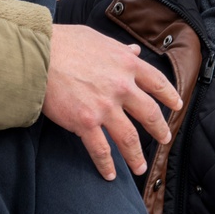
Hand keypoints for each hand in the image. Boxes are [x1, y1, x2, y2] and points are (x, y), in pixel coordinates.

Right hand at [43, 26, 179, 180]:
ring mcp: (105, 107)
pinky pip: (101, 150)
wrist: (37, 53)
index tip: (176, 105)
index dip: (170, 96)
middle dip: (160, 130)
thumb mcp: (98, 39)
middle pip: (149, 114)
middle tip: (164, 139)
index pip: (158, 83)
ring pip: (129, 138)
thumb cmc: (63, 42)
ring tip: (140, 167)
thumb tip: (134, 52)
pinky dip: (106, 165)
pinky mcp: (85, 123)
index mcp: (127, 64)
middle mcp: (121, 87)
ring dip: (136, 156)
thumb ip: (119, 49)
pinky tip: (110, 174)